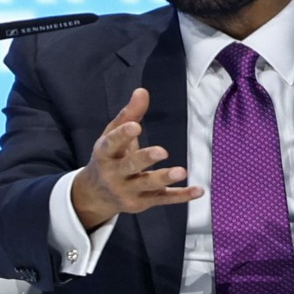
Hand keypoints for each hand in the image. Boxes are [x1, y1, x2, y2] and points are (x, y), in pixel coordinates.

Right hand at [72, 88, 203, 229]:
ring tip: (181, 171)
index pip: (112, 143)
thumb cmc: (109, 157)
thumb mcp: (112, 136)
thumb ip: (129, 114)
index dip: (123, 135)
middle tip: (162, 151)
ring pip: (148, 185)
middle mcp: (114, 174)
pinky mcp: (142, 202)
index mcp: (105, 154)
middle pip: (130, 166)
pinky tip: (198, 190)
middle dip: (145, 159)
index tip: (136, 126)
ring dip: (164, 178)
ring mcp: (128, 191)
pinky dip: (181, 196)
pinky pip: (163, 199)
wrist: (95, 195)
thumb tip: (142, 91)